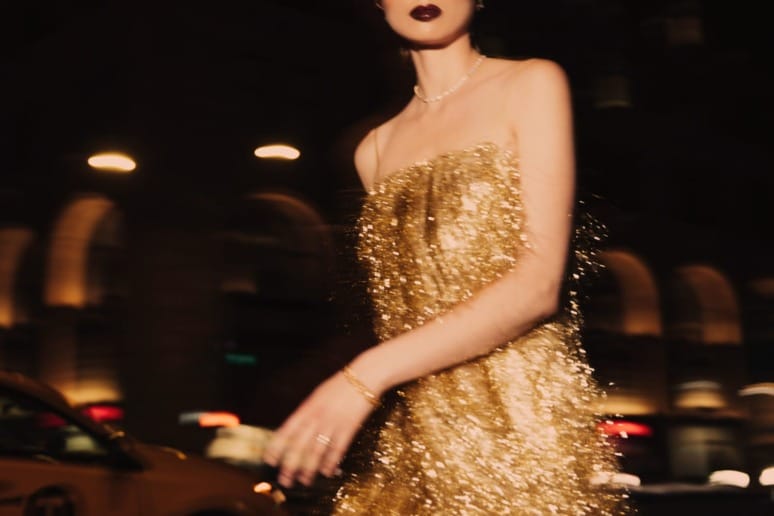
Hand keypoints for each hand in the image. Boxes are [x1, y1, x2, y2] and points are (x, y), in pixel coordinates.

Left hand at [262, 370, 377, 487]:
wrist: (364, 376)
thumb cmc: (340, 385)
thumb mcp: (318, 395)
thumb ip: (307, 411)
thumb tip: (295, 427)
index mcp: (307, 407)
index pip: (287, 430)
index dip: (277, 446)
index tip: (269, 460)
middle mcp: (317, 416)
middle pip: (300, 444)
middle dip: (290, 464)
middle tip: (284, 480)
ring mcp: (333, 422)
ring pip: (317, 450)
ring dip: (309, 468)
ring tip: (304, 481)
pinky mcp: (349, 427)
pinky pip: (337, 448)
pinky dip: (331, 462)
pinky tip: (327, 472)